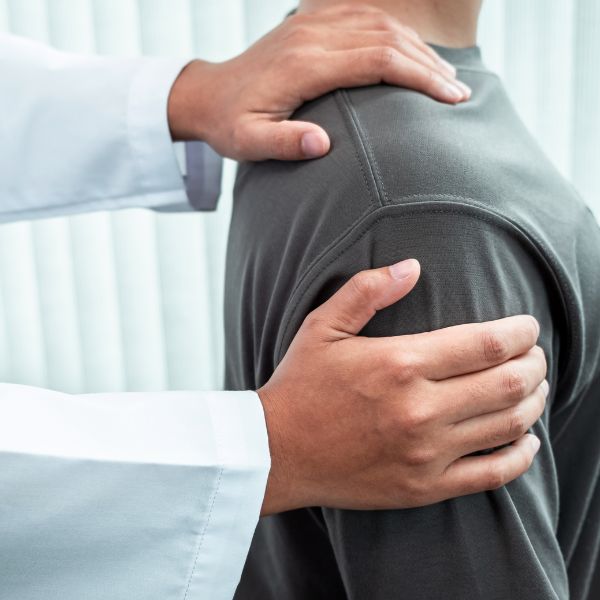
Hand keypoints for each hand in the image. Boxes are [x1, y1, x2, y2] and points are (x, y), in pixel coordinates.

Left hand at [168, 4, 470, 159]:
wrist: (208, 94)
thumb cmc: (230, 124)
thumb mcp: (247, 143)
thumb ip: (282, 143)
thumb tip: (322, 145)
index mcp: (303, 64)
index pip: (376, 59)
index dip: (418, 76)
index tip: (449, 98)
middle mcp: (312, 35)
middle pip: (387, 37)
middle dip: (429, 64)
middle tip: (459, 93)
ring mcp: (312, 24)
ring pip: (380, 23)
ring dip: (418, 47)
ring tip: (446, 76)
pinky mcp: (311, 24)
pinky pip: (364, 17)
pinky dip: (395, 34)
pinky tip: (412, 53)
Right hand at [258, 259, 546, 514]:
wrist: (276, 452)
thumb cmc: (300, 385)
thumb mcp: (322, 326)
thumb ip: (367, 290)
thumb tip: (412, 265)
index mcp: (400, 363)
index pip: (488, 343)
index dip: (521, 332)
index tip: (528, 327)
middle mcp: (420, 409)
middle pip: (509, 383)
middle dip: (535, 364)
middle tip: (535, 356)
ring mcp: (426, 453)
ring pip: (508, 425)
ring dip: (533, 402)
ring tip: (533, 388)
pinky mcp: (425, 488)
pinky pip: (493, 474)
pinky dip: (521, 455)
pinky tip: (526, 439)